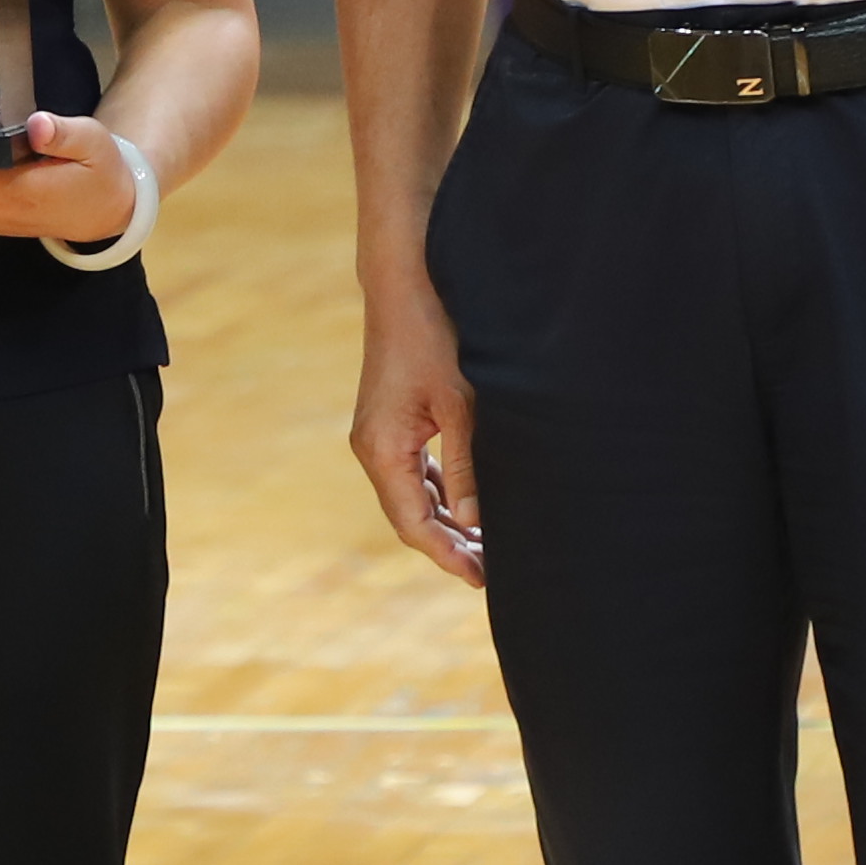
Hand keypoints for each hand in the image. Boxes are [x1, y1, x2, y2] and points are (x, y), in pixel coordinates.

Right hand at [350, 283, 485, 586]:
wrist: (403, 286)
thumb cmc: (432, 338)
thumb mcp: (459, 404)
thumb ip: (467, 464)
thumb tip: (475, 521)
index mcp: (383, 450)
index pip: (414, 523)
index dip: (447, 555)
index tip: (480, 578)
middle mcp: (374, 449)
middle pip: (411, 516)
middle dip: (449, 545)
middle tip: (491, 570)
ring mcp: (381, 436)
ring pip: (414, 496)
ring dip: (447, 520)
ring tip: (486, 544)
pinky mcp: (392, 423)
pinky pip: (415, 472)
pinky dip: (442, 493)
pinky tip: (470, 504)